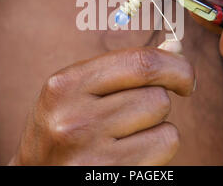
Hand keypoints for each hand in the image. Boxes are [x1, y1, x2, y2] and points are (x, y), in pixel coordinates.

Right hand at [9, 45, 193, 164]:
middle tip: (140, 112)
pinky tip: (131, 152)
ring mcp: (91, 156)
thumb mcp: (77, 90)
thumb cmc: (63, 128)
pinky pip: (163, 152)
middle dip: (158, 102)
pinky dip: (158, 150)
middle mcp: (75, 121)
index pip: (140, 64)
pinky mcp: (111, 177)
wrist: (37, 174)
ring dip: (157, 128)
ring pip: (166, 127)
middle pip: (157, 97)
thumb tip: (174, 49)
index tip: (184, 77)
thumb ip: (122, 68)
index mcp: (65, 86)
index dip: (176, 66)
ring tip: (127, 134)